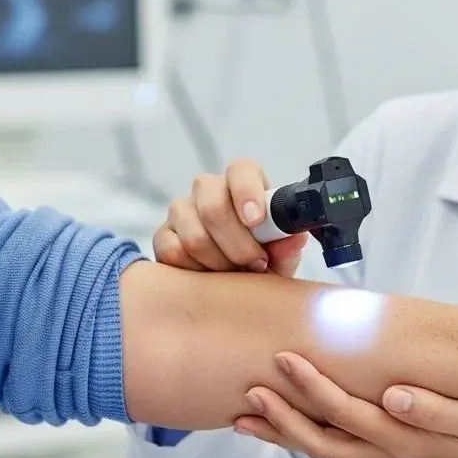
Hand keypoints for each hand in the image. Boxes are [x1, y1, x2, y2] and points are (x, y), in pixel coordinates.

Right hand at [152, 158, 306, 275]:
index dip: (247, 192)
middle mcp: (209, 191)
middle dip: (237, 243)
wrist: (231, 287)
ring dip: (219, 262)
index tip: (256, 220)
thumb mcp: (280, 257)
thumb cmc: (259, 261)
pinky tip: (210, 277)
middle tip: (255, 264)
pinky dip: (196, 270)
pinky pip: (173, 251)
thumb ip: (286, 247)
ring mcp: (182, 211)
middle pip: (213, 204)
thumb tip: (294, 238)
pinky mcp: (163, 235)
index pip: (241, 170)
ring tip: (235, 274)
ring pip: (194, 234)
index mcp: (242, 185)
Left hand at [236, 352, 457, 457]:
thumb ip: (438, 408)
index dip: (313, 388)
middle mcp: (383, 452)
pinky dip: (296, 436)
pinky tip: (273, 422)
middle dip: (283, 413)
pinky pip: (328, 447)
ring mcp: (376, 456)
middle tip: (254, 382)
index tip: (288, 358)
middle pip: (319, 438)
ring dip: (279, 433)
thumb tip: (395, 395)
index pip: (347, 414)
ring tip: (244, 413)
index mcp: (404, 440)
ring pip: (317, 448)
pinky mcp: (375, 452)